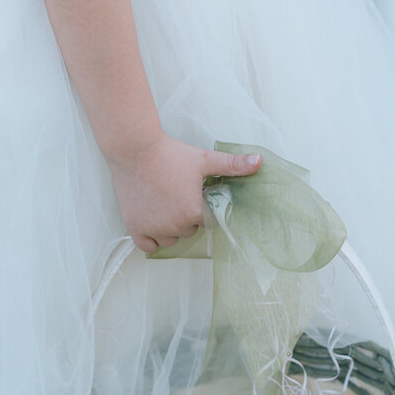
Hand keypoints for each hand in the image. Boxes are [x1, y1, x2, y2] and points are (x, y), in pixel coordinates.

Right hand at [109, 135, 262, 255]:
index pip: (209, 222)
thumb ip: (233, 164)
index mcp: (194, 213)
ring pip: (169, 239)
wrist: (134, 149)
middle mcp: (174, 226)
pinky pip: (147, 246)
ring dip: (170, 229)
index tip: (195, 194)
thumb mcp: (204, 159)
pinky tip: (153, 221)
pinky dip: (151, 238)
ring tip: (165, 204)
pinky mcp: (134, 227)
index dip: (203, 207)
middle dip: (187, 217)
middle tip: (178, 195)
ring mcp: (153, 228)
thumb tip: (260, 161)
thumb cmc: (170, 154)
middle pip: (189, 231)